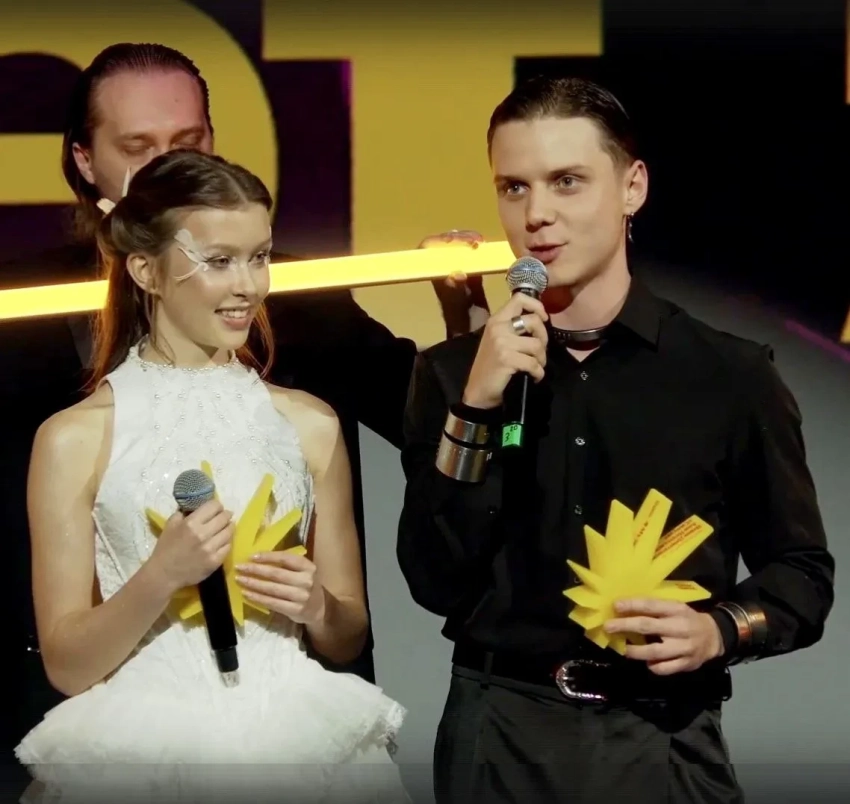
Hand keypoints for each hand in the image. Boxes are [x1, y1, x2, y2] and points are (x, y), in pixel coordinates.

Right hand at [148, 500, 233, 593]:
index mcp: (191, 523)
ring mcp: (210, 548)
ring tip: (227, 526)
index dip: (216, 505)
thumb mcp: (170, 525)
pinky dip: (227, 541)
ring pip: (229, 531)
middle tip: (225, 516)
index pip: (214, 506)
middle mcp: (203, 534)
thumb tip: (196, 506)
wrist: (164, 574)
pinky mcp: (215, 561)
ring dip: (229, 527)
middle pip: (224, 517)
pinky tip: (223, 540)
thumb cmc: (166, 548)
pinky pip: (228, 546)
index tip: (216, 508)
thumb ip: (183, 513)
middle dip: (226, 515)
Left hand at [235, 551, 325, 626]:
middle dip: (255, 570)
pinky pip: (272, 602)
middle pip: (276, 573)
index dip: (268, 557)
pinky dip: (258, 598)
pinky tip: (247, 594)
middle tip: (239, 567)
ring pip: (272, 589)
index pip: (285, 558)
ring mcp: (301, 596)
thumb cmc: (305, 585)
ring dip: (253, 584)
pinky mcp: (295, 610)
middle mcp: (306, 580)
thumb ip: (287, 565)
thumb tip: (258, 558)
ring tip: (240, 579)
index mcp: (308, 566)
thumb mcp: (302, 571)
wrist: (319, 608)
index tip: (251, 556)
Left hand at [421, 229, 489, 334]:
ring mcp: (457, 272)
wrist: (470, 338)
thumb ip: (455, 293)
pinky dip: (477, 250)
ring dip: (468, 241)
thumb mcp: (457, 310)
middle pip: (444, 244)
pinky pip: (471, 257)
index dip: (439, 241)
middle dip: (459, 238)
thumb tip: (456, 273)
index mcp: (435, 276)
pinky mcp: (470, 278)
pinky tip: (485, 248)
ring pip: (457, 248)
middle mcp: (444, 271)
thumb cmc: (461, 326)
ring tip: (481, 243)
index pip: (427, 249)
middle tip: (476, 241)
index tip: (456, 240)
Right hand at [462, 293, 548, 409]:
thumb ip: (513, 328)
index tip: (543, 318)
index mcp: (496, 320)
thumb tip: (538, 321)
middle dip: (543, 338)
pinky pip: (534, 363)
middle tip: (539, 351)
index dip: (537, 306)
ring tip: (535, 366)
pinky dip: (538, 373)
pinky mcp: (507, 359)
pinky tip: (533, 377)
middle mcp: (498, 327)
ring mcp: (502, 343)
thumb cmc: (490, 367)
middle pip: (534, 321)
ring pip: (537, 344)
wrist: (477, 392)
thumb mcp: (497, 341)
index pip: (519, 299)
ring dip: (541, 359)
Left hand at [605, 598, 723, 675]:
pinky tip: (646, 662)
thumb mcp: (674, 607)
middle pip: (648, 626)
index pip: (651, 606)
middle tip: (608, 626)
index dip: (632, 605)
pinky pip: (665, 668)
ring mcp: (683, 647)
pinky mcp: (686, 664)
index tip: (615, 605)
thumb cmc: (686, 618)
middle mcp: (679, 628)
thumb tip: (625, 609)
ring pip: (655, 651)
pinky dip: (653, 666)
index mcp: (676, 610)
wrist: (714, 636)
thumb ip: (655, 609)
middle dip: (625, 626)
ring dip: (636, 651)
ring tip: (624, 649)